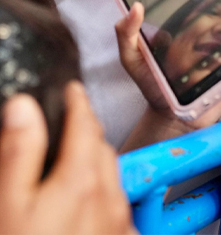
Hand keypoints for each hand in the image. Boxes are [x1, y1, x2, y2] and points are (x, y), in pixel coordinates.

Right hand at [0, 85, 134, 234]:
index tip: (73, 89)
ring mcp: (118, 223)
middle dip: (89, 131)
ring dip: (97, 163)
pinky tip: (88, 202)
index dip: (77, 102)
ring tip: (76, 159)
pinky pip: (117, 208)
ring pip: (112, 179)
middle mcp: (108, 198)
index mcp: (81, 180)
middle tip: (72, 120)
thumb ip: (18, 152)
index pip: (85, 124)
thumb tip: (24, 107)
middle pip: (103, 150)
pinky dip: (103, 195)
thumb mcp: (7, 203)